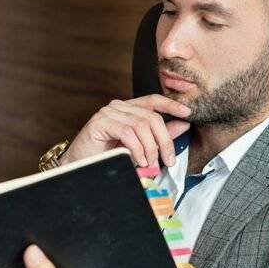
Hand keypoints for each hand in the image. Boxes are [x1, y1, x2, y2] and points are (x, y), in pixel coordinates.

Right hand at [61, 95, 190, 167]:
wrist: (81, 167)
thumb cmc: (108, 157)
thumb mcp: (140, 147)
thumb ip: (159, 135)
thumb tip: (183, 124)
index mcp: (129, 109)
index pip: (153, 100)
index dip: (171, 104)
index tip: (188, 113)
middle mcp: (118, 106)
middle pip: (151, 117)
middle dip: (164, 140)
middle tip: (167, 160)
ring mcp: (108, 113)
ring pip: (141, 125)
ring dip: (150, 148)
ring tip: (150, 164)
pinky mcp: (99, 122)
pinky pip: (127, 132)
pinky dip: (137, 148)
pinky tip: (138, 160)